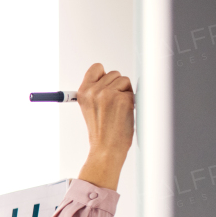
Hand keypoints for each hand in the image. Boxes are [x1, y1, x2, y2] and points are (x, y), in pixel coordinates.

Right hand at [76, 63, 134, 190]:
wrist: (106, 149)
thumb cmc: (102, 132)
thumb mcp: (90, 108)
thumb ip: (95, 92)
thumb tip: (110, 78)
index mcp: (83, 92)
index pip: (96, 68)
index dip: (104, 75)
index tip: (107, 86)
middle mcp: (93, 91)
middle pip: (114, 73)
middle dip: (117, 86)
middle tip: (113, 105)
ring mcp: (107, 94)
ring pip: (124, 80)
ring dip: (125, 93)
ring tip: (119, 109)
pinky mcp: (122, 99)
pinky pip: (133, 92)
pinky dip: (132, 102)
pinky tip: (125, 113)